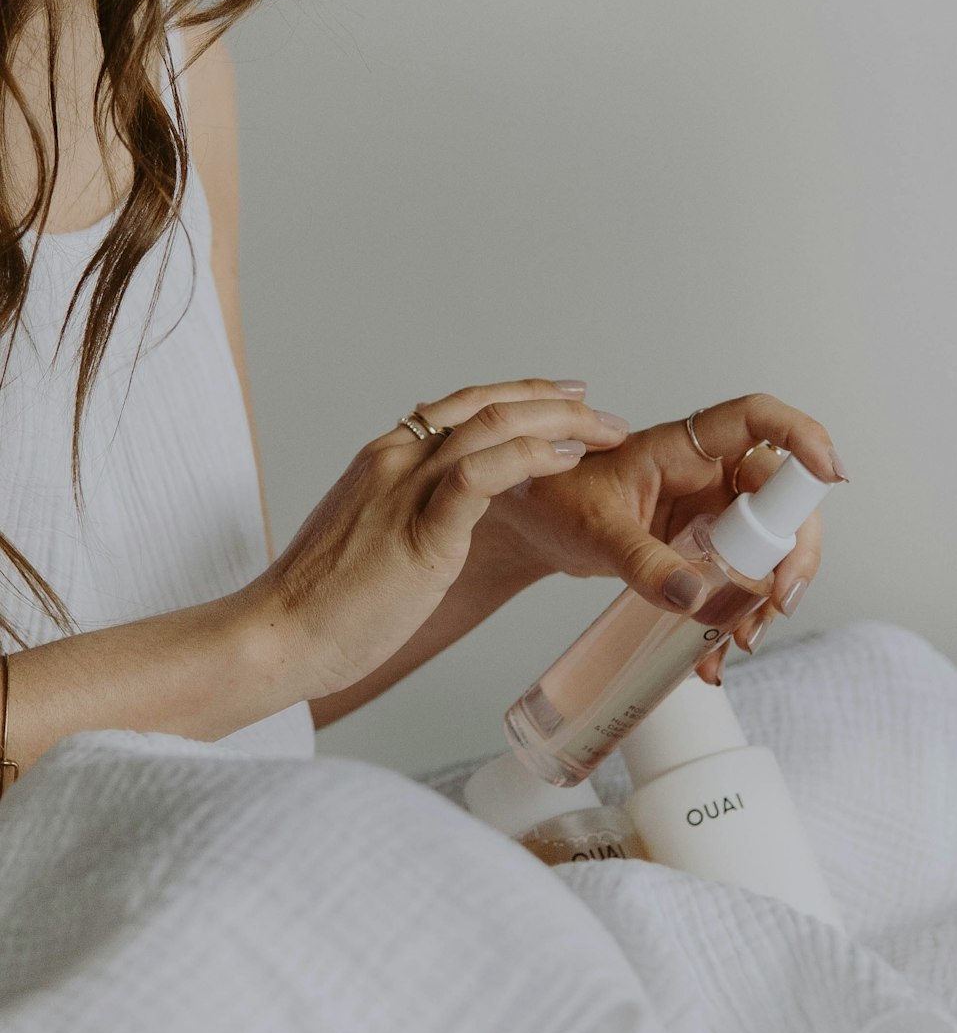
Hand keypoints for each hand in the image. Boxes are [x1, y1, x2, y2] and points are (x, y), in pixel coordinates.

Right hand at [249, 380, 630, 697]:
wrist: (276, 635)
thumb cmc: (320, 605)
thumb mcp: (368, 543)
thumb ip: (402, 519)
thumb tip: (438, 524)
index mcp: (382, 460)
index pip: (462, 407)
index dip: (521, 397)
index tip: (564, 399)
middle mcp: (394, 460)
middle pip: (487, 404)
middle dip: (555, 401)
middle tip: (604, 413)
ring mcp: (404, 491)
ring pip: (493, 426)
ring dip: (560, 422)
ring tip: (603, 432)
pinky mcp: (419, 532)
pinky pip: (484, 476)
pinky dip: (532, 458)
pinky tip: (567, 459)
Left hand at [483, 392, 846, 681]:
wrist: (534, 527)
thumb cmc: (557, 501)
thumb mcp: (596, 529)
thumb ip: (641, 562)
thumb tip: (692, 598)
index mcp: (686, 448)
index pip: (757, 421)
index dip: (801, 436)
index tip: (831, 473)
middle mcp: (709, 475)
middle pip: (783, 499)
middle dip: (793, 554)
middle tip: (778, 603)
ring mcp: (711, 515)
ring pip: (769, 548)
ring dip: (768, 596)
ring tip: (742, 640)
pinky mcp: (703, 552)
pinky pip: (737, 582)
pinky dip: (733, 619)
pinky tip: (712, 654)